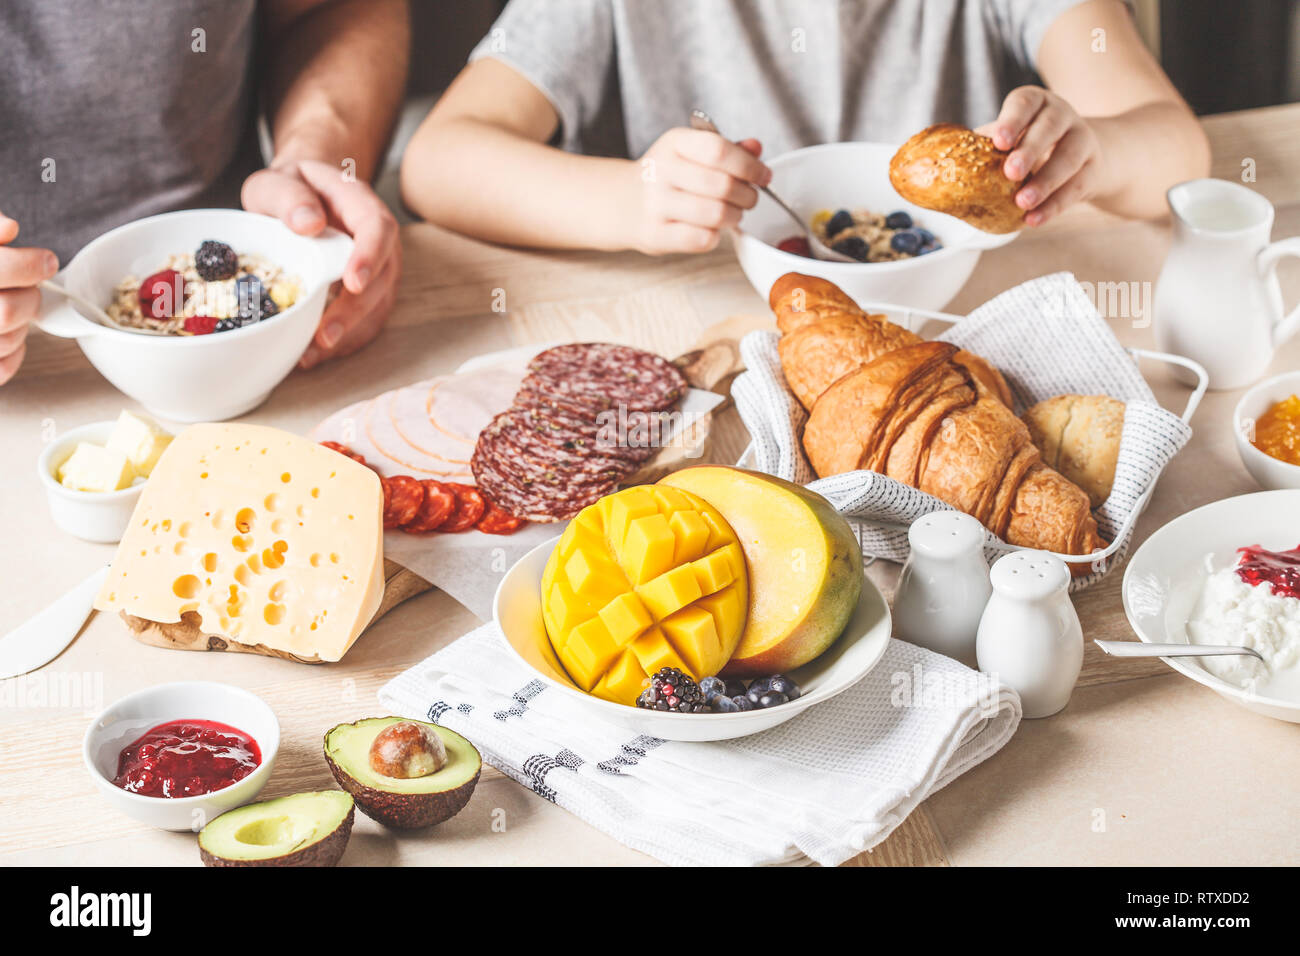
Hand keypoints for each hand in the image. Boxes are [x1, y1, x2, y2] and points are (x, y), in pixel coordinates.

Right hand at [0, 214, 57, 385]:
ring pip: (7, 340)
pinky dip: (14, 352)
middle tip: (28, 288)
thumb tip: (10, 228)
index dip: (30, 265)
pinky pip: (2, 369)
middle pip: (6, 311)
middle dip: (28, 297)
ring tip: (9, 308)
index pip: (0, 270)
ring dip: (20, 324)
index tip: (46, 260)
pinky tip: (7, 333)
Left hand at [242, 159, 399, 368]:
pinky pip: (366, 321)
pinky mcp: (371, 294)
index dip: (369, 257)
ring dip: (349, 333)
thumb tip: (310, 224)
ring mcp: (380, 270)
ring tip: (313, 354)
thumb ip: (289, 196)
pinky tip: (313, 355)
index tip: (352, 282)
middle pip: (382, 278)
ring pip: (378, 306)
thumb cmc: (292, 191)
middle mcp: (381, 241)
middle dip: (355, 310)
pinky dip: (344, 341)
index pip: (377, 229)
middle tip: (326, 334)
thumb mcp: (278, 181)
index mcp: (361, 205)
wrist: (304, 199)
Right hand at [628, 128, 771, 253]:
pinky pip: (702, 239)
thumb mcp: (691, 152)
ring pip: (716, 214)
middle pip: (722, 185)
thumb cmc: (666, 176)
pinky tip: (711, 229)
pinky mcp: (655, 234)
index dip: (749, 165)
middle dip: (747, 195)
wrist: (622, 202)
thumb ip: (726, 149)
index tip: (764, 175)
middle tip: (749, 199)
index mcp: (673, 142)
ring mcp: (655, 204)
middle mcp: (661, 171)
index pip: (719, 150)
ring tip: (733, 214)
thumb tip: (756, 148)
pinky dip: (715, 236)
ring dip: (734, 217)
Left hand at [980, 86, 1103, 226]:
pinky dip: (1054, 206)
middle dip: (1030, 150)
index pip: (1025, 104)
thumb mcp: (1009, 139)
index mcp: (1035, 103)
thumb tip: (936, 173)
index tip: (999, 141)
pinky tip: (1033, 220)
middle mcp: (1062, 115)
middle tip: (1010, 172)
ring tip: (1022, 202)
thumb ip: (980, 149)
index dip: (1012, 121)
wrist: (1082, 157)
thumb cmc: (1028, 146)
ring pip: (1068, 158)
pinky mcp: (1094, 169)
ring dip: (1045, 182)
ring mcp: (1083, 140)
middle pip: (1049, 128)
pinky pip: (1076, 188)